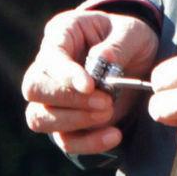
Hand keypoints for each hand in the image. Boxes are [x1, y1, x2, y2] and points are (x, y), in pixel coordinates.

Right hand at [21, 9, 160, 156]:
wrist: (142, 62)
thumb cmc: (131, 39)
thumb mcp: (134, 32)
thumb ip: (118, 45)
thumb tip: (102, 61)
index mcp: (62, 34)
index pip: (49, 56)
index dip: (64, 73)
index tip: (90, 86)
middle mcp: (48, 66)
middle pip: (33, 89)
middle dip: (67, 99)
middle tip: (105, 101)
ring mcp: (53, 97)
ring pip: (39, 117)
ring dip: (74, 120)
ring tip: (108, 111)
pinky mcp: (67, 123)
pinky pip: (65, 140)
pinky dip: (88, 142)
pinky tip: (114, 134)